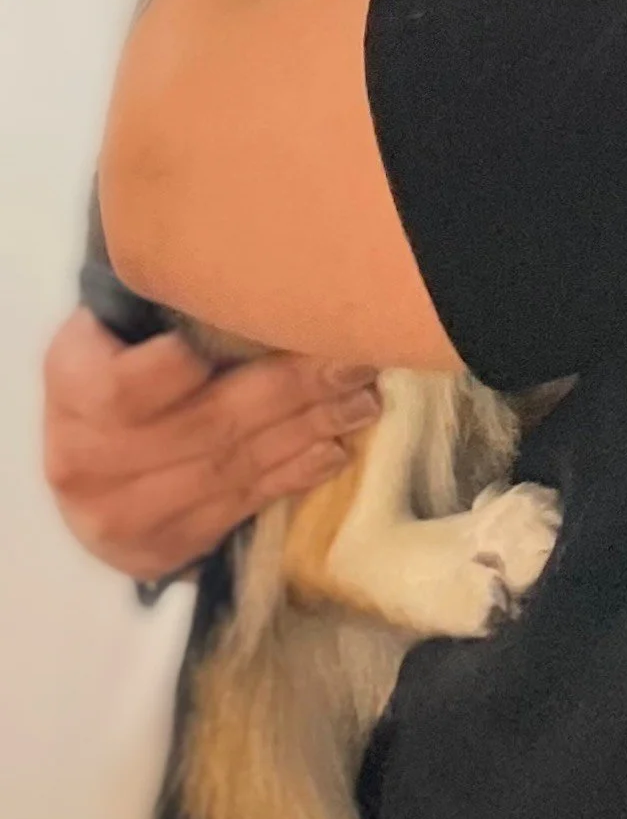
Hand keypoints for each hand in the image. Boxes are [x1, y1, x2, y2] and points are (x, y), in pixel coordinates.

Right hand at [41, 307, 380, 582]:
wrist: (88, 454)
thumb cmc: (126, 358)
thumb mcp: (130, 318)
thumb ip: (179, 298)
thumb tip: (270, 267)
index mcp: (72, 381)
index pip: (127, 383)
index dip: (185, 368)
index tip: (263, 330)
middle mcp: (82, 457)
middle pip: (204, 424)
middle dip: (292, 390)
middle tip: (357, 361)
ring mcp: (114, 515)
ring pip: (228, 469)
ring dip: (306, 434)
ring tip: (362, 403)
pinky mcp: (153, 551)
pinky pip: (235, 509)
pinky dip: (291, 477)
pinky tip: (333, 451)